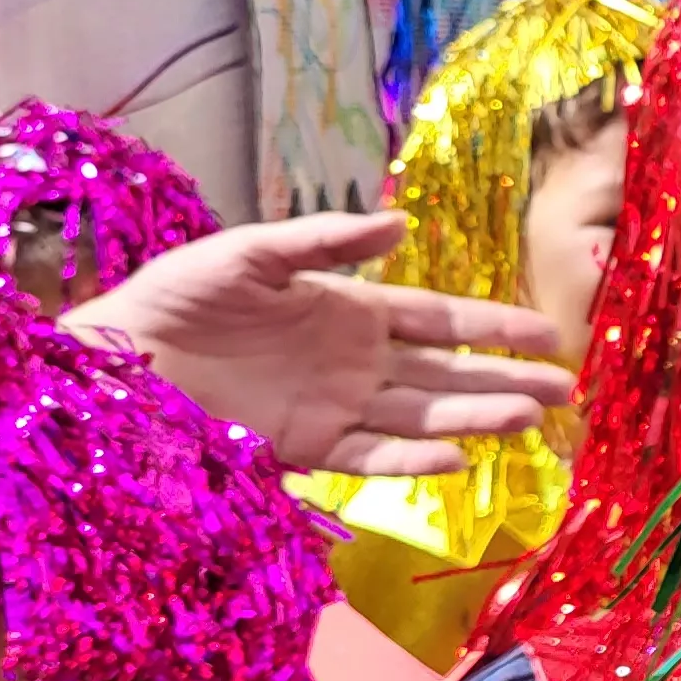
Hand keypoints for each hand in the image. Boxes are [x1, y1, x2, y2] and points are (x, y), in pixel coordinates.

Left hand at [59, 214, 574, 475]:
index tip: (547, 333)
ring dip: (475, 417)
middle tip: (566, 390)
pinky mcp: (306, 448)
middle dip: (506, 380)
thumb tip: (403, 224)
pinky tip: (454, 456)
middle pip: (446, 373)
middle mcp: (355, 362)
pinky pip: (371, 455)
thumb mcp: (250, 253)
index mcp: (349, 310)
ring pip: (423, 414)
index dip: (492, 327)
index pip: (438, 320)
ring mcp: (336, 407)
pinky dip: (411, 456)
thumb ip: (324, 241)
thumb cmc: (177, 295)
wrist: (115, 359)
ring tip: (529, 420)